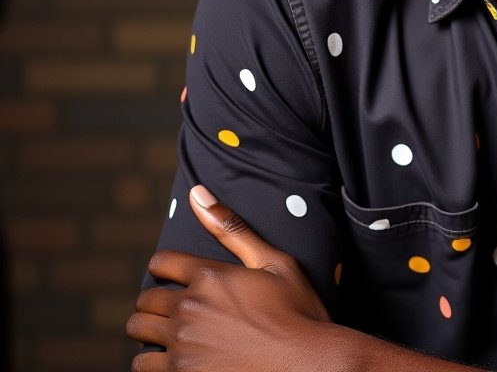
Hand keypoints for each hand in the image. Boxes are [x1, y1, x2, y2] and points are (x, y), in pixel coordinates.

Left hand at [126, 185, 333, 371]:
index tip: (172, 274)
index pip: (162, 262)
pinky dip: (150, 361)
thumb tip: (197, 193)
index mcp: (210, 276)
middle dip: (155, 300)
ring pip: (138, 331)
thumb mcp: (273, 262)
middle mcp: (189, 308)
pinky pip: (142, 366)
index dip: (165, 266)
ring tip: (167, 333)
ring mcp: (182, 345)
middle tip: (171, 307)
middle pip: (145, 299)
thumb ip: (232, 229)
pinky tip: (170, 359)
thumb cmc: (296, 311)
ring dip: (149, 330)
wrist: (306, 364)